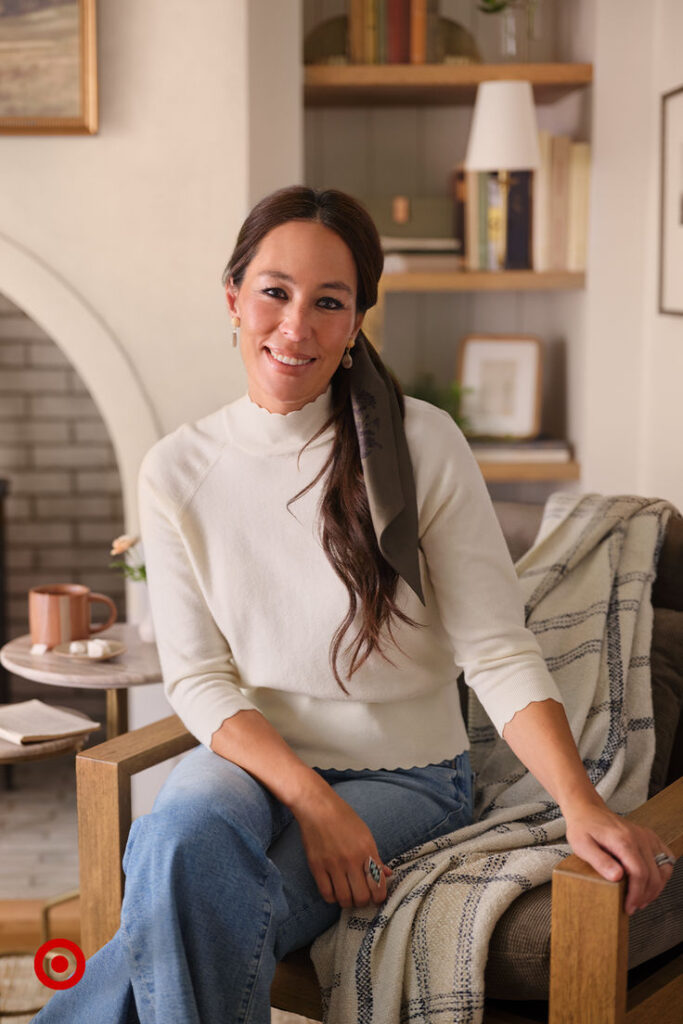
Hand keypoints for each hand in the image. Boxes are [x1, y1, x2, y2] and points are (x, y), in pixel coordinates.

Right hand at [292, 779, 392, 908]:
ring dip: (348, 902)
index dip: (379, 897)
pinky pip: (327, 894)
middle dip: (364, 902)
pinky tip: (335, 891)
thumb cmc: (343, 817)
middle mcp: (352, 859)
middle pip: (362, 897)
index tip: (376, 897)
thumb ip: (376, 856)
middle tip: (361, 897)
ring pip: (345, 899)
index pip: (378, 885)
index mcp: (367, 850)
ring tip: (348, 895)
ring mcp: (333, 864)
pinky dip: (333, 898)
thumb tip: (388, 874)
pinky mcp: (317, 867)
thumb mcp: (365, 834)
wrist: (317, 806)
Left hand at [564, 798, 675, 914]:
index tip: (629, 907)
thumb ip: (600, 861)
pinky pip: (666, 857)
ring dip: (656, 887)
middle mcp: (638, 837)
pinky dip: (662, 873)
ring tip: (641, 898)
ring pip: (664, 868)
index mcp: (622, 840)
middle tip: (633, 906)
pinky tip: (651, 881)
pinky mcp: (649, 837)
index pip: (639, 873)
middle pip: (653, 875)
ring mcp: (646, 836)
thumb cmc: (583, 827)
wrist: (587, 810)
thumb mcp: (582, 846)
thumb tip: (617, 877)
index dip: (636, 894)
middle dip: (645, 896)